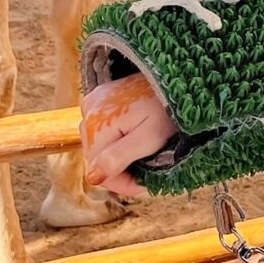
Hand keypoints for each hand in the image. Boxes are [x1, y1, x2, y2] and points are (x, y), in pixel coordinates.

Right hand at [80, 73, 176, 196]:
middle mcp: (88, 110)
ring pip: (97, 144)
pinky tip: (131, 138)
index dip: (120, 183)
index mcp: (96, 123)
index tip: (143, 184)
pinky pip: (100, 129)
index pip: (97, 170)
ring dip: (116, 155)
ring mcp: (92, 101)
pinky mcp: (100, 97)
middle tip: (145, 172)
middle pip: (95, 157)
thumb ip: (119, 157)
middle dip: (119, 170)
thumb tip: (92, 178)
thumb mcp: (149, 138)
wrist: (176, 77)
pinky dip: (114, 139)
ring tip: (141, 154)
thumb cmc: (166, 109)